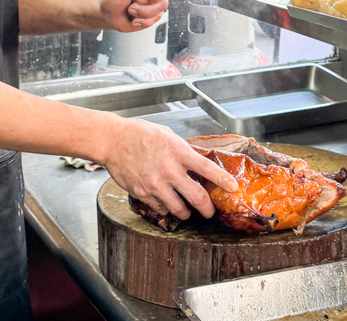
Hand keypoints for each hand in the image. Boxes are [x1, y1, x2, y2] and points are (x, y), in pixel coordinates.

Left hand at [99, 0, 172, 32]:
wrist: (107, 14)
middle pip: (164, 0)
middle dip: (146, 6)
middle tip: (134, 2)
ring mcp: (154, 4)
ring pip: (159, 12)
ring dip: (140, 13)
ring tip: (130, 9)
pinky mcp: (152, 16)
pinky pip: (154, 22)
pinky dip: (141, 21)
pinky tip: (133, 18)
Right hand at [105, 117, 237, 218]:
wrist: (113, 141)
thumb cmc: (140, 133)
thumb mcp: (167, 135)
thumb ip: (183, 150)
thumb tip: (198, 161)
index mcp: (178, 152)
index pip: (207, 169)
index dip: (222, 180)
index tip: (233, 188)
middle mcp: (169, 170)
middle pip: (197, 197)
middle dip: (207, 208)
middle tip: (210, 211)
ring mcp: (156, 184)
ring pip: (180, 209)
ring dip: (186, 212)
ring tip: (187, 210)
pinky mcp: (143, 194)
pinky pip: (161, 208)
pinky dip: (167, 208)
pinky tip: (166, 202)